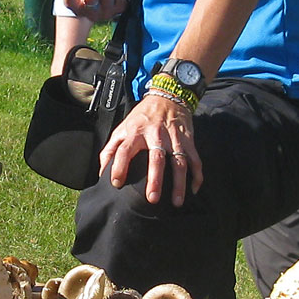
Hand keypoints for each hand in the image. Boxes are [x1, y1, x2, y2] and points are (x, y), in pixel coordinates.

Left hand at [99, 92, 201, 206]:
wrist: (168, 97)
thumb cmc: (141, 118)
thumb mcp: (122, 128)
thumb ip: (110, 150)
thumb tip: (101, 173)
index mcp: (136, 132)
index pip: (125, 150)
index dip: (119, 167)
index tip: (116, 184)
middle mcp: (156, 135)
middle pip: (156, 158)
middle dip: (155, 179)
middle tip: (152, 199)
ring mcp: (174, 138)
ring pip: (179, 162)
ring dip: (179, 183)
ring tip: (177, 202)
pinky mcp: (188, 140)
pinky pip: (195, 159)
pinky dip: (197, 175)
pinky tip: (194, 190)